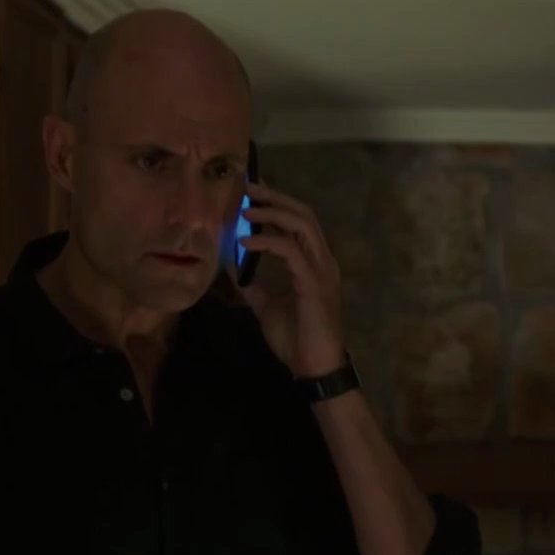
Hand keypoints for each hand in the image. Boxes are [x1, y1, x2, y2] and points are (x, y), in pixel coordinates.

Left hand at [234, 182, 347, 376]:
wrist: (313, 366)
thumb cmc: (295, 339)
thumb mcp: (266, 306)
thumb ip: (253, 285)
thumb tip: (231, 266)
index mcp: (314, 264)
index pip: (299, 223)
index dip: (277, 205)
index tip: (250, 195)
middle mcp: (322, 261)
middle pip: (304, 215)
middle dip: (275, 198)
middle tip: (247, 188)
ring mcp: (321, 270)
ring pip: (302, 225)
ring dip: (273, 213)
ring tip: (244, 210)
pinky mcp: (313, 283)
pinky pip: (290, 251)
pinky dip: (267, 242)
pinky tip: (245, 242)